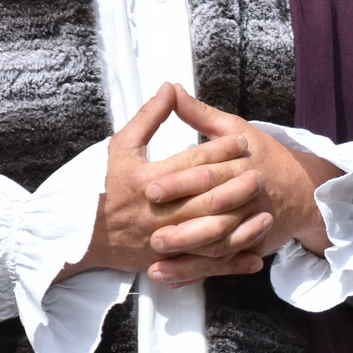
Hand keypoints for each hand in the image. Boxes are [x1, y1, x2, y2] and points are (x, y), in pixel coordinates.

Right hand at [66, 84, 267, 282]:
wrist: (87, 236)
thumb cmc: (109, 185)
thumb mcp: (122, 147)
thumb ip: (148, 117)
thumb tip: (170, 87)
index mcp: (146, 181)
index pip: (192, 163)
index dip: (220, 150)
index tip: (242, 140)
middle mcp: (157, 213)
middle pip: (207, 199)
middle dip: (238, 186)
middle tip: (261, 173)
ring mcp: (164, 241)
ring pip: (211, 235)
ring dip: (242, 225)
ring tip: (264, 210)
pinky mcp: (169, 262)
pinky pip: (206, 264)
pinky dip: (233, 262)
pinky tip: (256, 256)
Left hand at [151, 85, 342, 283]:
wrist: (306, 191)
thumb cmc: (266, 156)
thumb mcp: (238, 130)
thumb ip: (201, 115)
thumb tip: (171, 89)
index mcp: (241, 164)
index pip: (208, 173)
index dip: (178, 181)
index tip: (149, 188)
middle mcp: (247, 196)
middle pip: (212, 211)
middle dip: (180, 221)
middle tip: (149, 229)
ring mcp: (250, 224)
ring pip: (217, 241)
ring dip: (187, 252)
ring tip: (156, 256)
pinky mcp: (250, 246)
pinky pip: (222, 262)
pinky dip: (196, 271)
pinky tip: (169, 275)